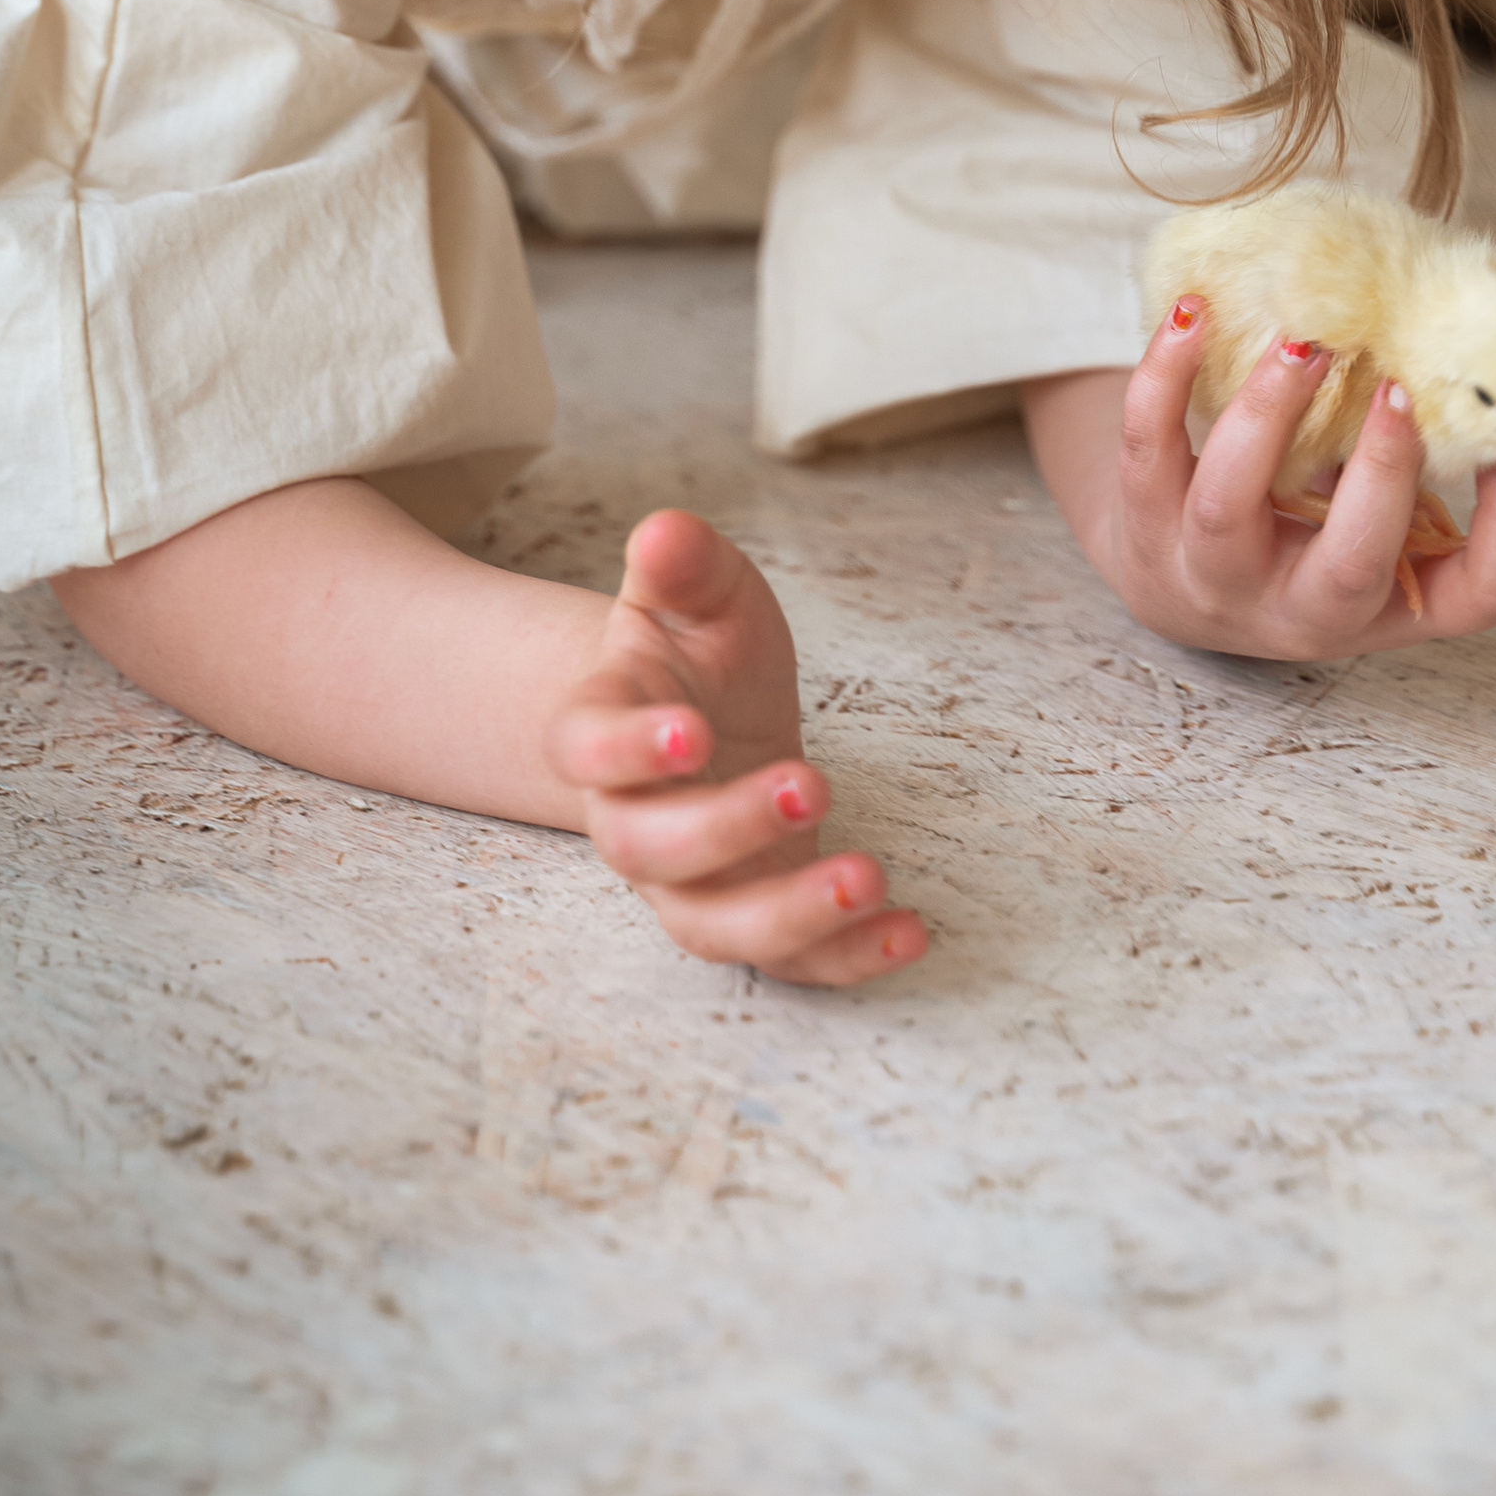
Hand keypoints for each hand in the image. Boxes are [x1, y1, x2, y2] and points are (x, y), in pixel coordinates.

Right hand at [541, 508, 930, 984]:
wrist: (708, 715)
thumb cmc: (699, 650)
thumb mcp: (700, 592)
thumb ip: (684, 564)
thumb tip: (664, 531)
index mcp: (604, 726)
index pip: (585, 749)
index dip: (627, 750)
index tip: (693, 731)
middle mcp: (633, 819)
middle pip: (647, 852)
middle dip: (726, 829)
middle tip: (813, 783)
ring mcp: (692, 880)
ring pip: (712, 928)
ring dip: (788, 914)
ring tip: (870, 877)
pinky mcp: (757, 913)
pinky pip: (789, 964)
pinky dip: (847, 960)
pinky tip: (910, 931)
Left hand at [1025, 306, 1495, 660]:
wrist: (1172, 572)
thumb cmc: (1297, 525)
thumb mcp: (1362, 516)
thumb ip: (1406, 457)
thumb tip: (1460, 343)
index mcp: (1385, 603)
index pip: (1481, 595)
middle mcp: (1301, 610)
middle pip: (1349, 570)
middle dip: (1381, 474)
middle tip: (1395, 386)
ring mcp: (1212, 576)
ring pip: (1228, 505)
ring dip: (1270, 410)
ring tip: (1302, 338)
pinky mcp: (1141, 525)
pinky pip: (1148, 446)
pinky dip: (1166, 374)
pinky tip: (1191, 312)